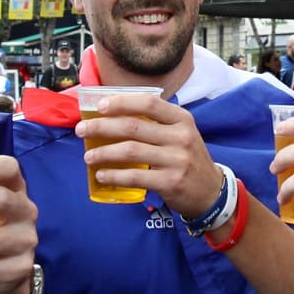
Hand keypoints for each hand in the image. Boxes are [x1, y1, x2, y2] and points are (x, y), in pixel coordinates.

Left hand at [77, 93, 222, 218]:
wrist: (211, 191)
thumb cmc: (188, 157)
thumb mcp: (181, 133)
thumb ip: (156, 123)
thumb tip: (113, 116)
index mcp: (181, 119)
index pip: (149, 103)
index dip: (121, 102)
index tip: (99, 106)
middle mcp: (180, 136)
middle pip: (133, 127)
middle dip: (101, 127)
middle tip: (82, 130)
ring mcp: (176, 160)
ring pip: (130, 151)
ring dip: (103, 153)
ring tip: (88, 157)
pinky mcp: (170, 182)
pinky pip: (134, 176)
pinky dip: (114, 175)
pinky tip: (102, 175)